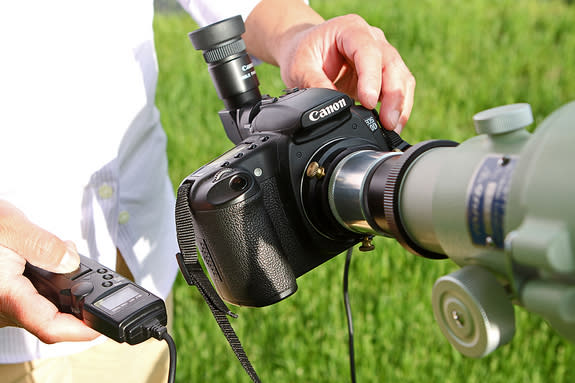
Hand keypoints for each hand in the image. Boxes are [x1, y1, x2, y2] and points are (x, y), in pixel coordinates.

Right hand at [0, 200, 99, 342]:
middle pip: (50, 318)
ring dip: (60, 288)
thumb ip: (43, 244)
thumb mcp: (9, 226)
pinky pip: (29, 300)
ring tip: (64, 258)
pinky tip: (47, 263)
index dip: (81, 331)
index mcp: (5, 296)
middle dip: (74, 298)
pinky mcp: (1, 299)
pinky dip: (45, 284)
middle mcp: (2, 308)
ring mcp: (1, 306)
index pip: (50, 326)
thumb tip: (71, 261)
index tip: (102, 325)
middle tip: (90, 276)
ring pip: (40, 308)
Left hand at [276, 14, 414, 132]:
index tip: (369, 102)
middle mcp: (372, 39)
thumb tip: (334, 107)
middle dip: (393, 96)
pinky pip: (399, 89)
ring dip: (400, 105)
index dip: (372, 77)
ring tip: (391, 129)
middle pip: (392, 64)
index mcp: (351, 29)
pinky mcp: (384, 74)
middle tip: (388, 123)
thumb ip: (315, 84)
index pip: (368, 51)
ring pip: (402, 77)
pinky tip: (391, 126)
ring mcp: (381, 55)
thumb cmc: (303, 54)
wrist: (306, 50)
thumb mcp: (299, 68)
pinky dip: (398, 109)